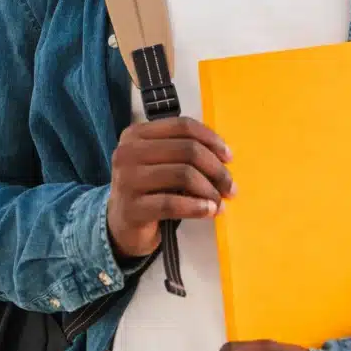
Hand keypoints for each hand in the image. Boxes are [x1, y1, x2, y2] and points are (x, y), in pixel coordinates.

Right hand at [107, 116, 235, 258]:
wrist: (121, 225)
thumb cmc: (148, 189)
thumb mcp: (161, 162)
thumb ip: (184, 151)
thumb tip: (224, 156)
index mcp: (136, 134)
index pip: (183, 126)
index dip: (211, 139)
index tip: (228, 157)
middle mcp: (128, 152)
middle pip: (187, 149)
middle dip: (216, 169)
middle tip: (230, 186)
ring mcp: (126, 180)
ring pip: (183, 175)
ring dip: (209, 190)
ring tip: (220, 202)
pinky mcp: (131, 208)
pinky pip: (172, 204)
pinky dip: (196, 207)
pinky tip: (209, 211)